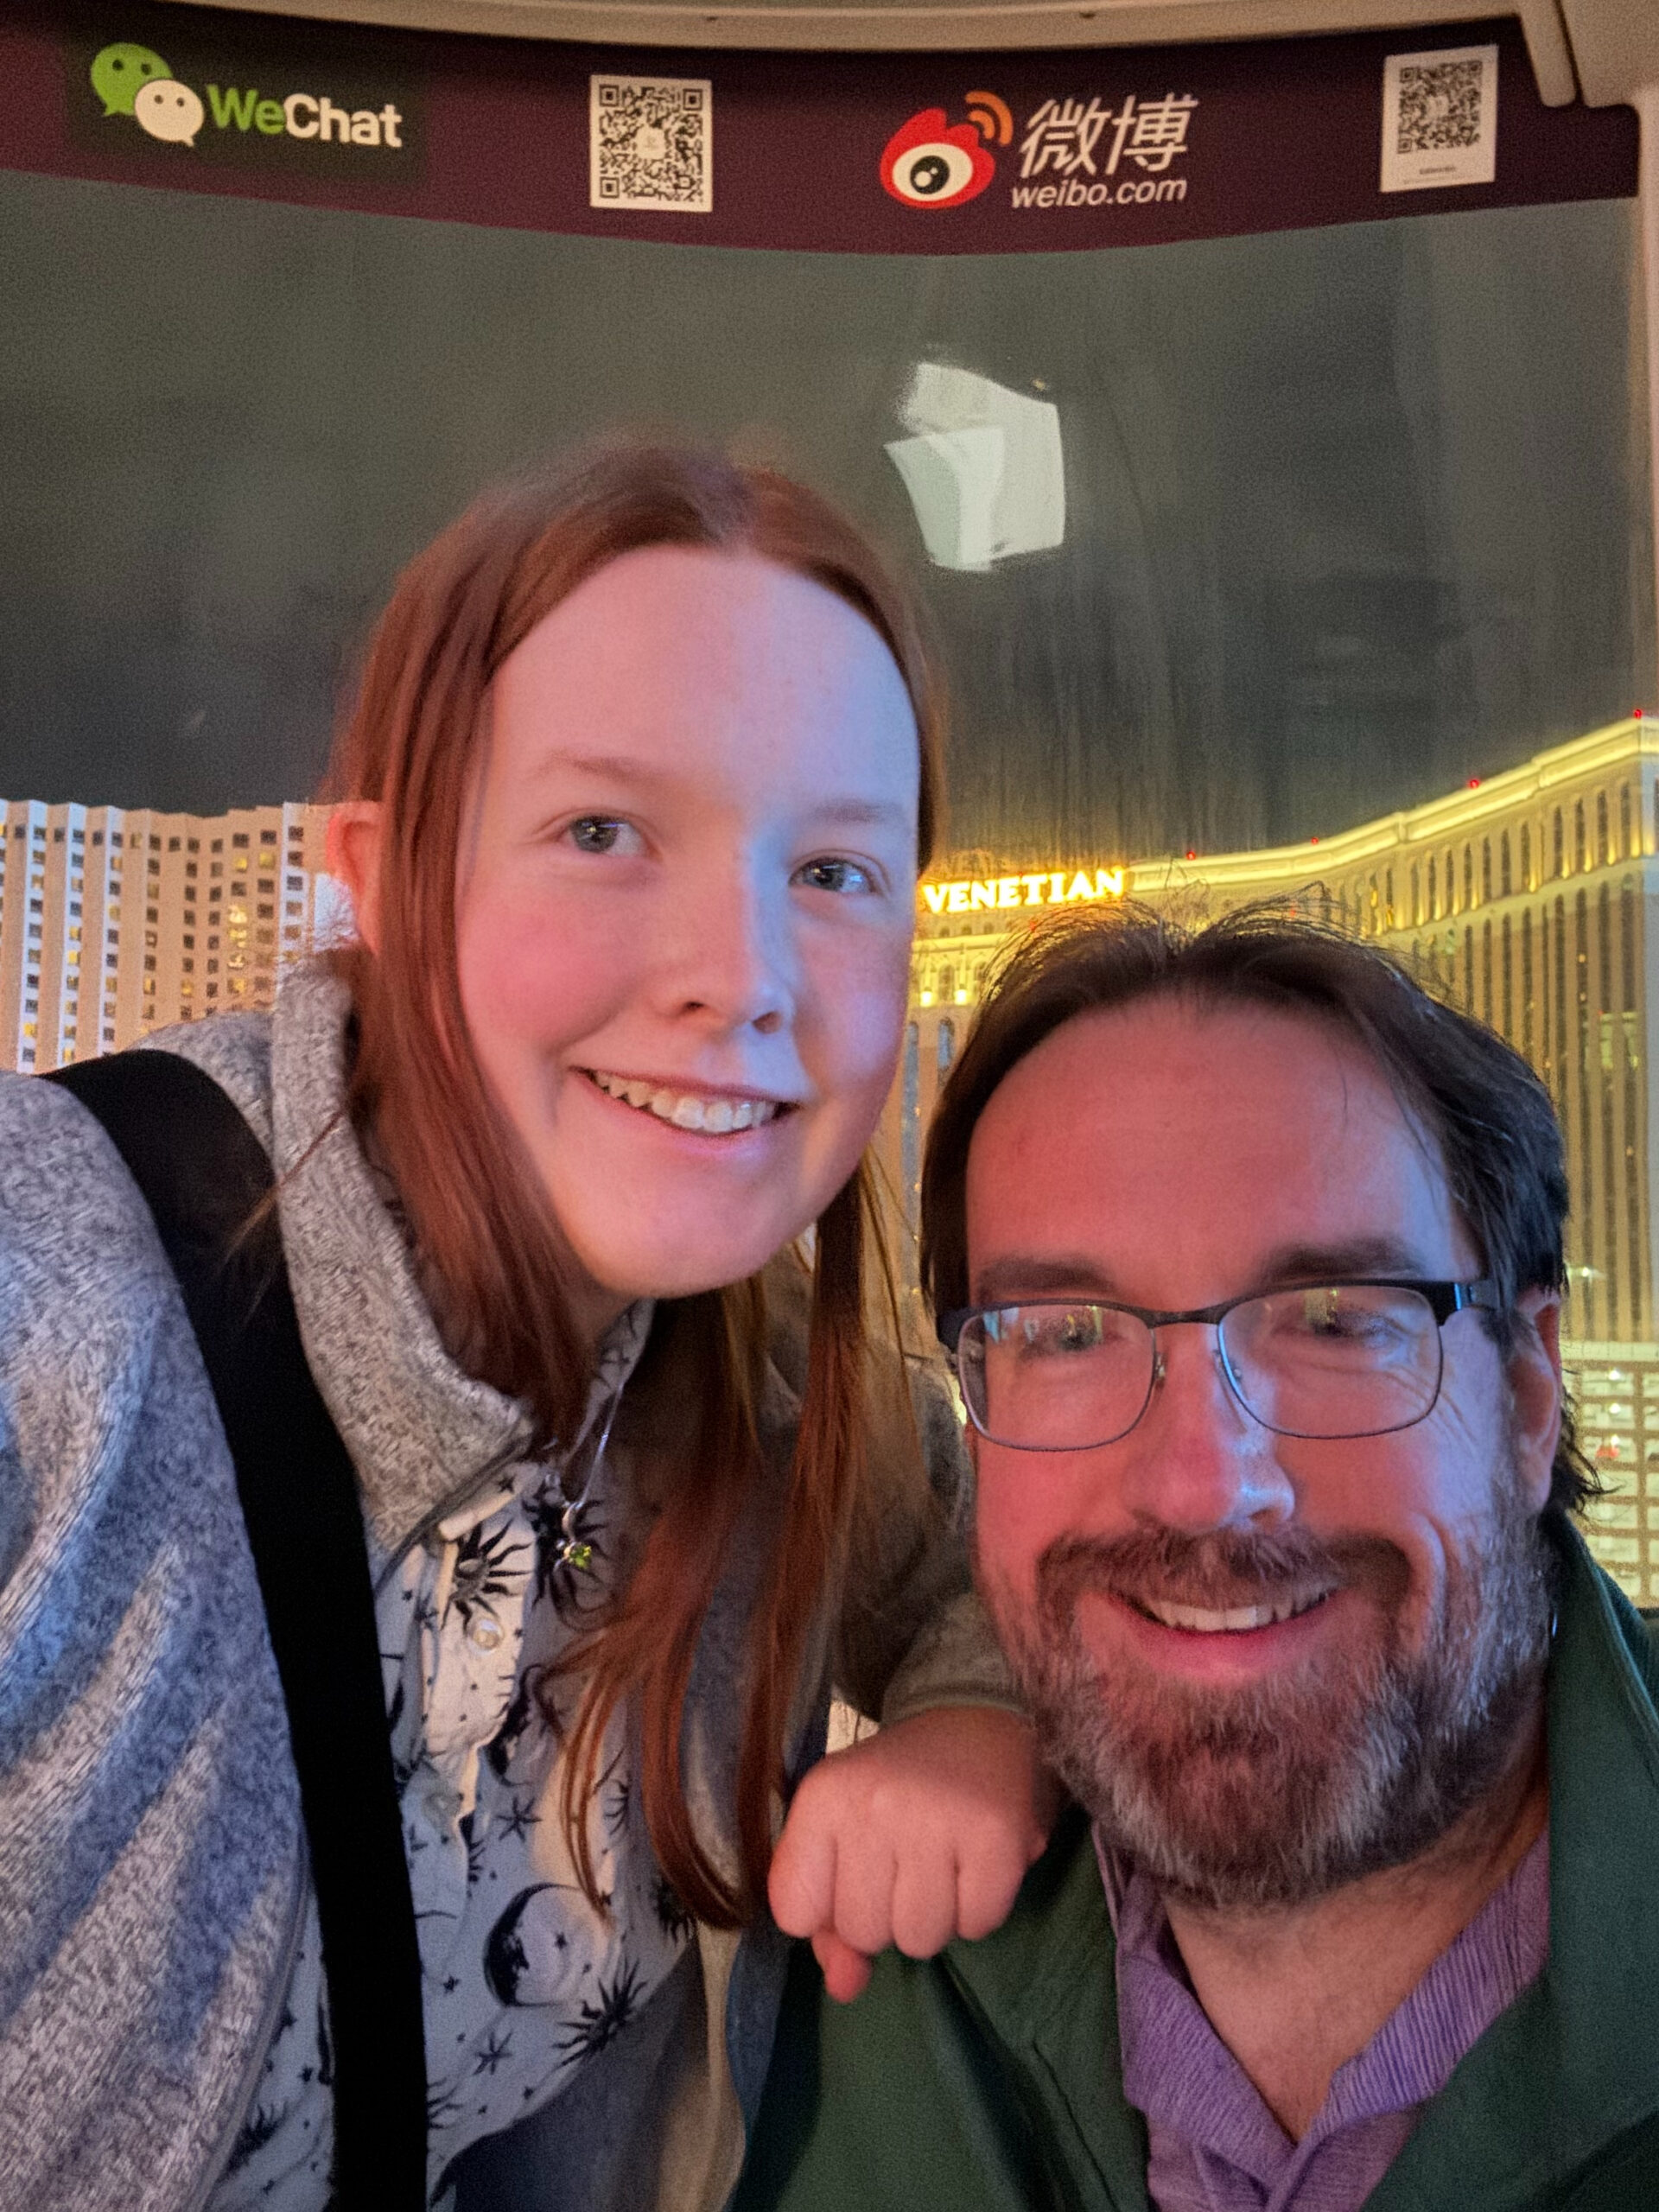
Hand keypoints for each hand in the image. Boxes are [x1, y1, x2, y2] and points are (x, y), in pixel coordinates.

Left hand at [767, 1706, 1058, 2002]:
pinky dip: (978, 1909)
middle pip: (863, 1932)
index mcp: (823, 1797)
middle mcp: (875, 1805)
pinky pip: (976, 1926)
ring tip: (941, 1863)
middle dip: (884, 1914)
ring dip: (933, 1917)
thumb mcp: (841, 1834)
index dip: (826, 1907)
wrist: (975, 1725)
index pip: (795, 1913)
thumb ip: (827, 1919)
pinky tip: (975, 1865)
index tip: (852, 1869)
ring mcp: (938, 1821)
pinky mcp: (998, 1838)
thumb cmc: (896, 1787)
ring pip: (919, 1940)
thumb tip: (844, 1988)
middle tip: (905, 1860)